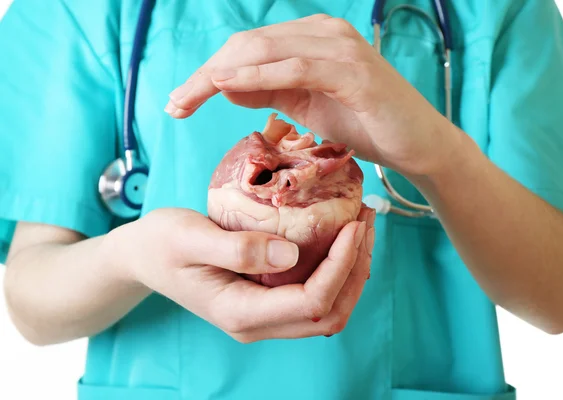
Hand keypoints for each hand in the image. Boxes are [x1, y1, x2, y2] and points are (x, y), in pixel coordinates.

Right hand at [111, 206, 374, 342]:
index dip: (341, 267)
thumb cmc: (160, 243)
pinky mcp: (266, 300)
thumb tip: (290, 254)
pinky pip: (313, 296)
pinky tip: (339, 239)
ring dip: (351, 271)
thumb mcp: (189, 237)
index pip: (311, 302)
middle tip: (366, 223)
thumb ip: (237, 249)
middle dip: (356, 270)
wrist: (142, 256)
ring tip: (361, 227)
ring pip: (327, 309)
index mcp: (240, 312)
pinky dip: (335, 271)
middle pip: (329, 313)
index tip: (353, 225)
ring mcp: (263, 315)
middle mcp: (256, 323)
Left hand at [164, 14, 458, 176]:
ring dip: (221, 74)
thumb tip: (226, 83)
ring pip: (266, 51)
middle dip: (205, 74)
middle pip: (248, 45)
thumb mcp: (307, 106)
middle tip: (174, 104)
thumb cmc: (365, 125)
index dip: (208, 72)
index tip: (179, 101)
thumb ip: (270, 90)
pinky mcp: (355, 71)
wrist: (418, 145)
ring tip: (188, 99)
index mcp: (310, 39)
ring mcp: (341, 48)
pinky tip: (227, 87)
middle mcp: (324, 33)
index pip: (248, 48)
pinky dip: (258, 76)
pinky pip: (297, 67)